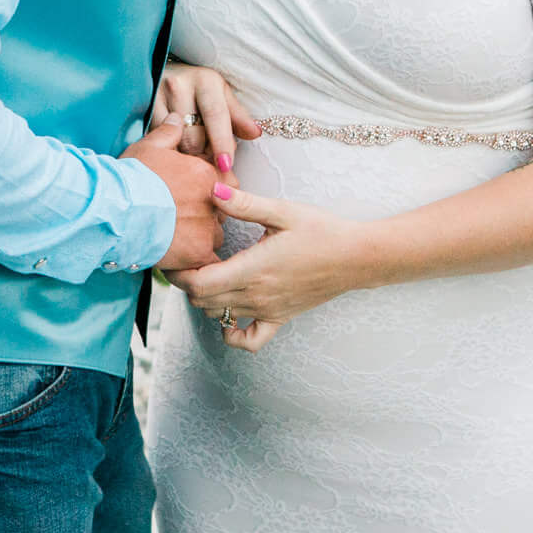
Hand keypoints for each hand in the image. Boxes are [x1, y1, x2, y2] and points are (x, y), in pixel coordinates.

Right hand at [120, 121, 221, 271]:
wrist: (116, 210)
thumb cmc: (130, 178)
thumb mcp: (149, 147)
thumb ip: (168, 132)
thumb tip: (177, 119)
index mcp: (205, 173)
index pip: (224, 182)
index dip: (210, 190)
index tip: (192, 196)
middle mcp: (213, 200)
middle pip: (222, 210)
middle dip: (207, 214)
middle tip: (183, 218)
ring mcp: (208, 227)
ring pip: (215, 236)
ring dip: (202, 238)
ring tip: (177, 238)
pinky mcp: (199, 252)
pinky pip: (208, 261)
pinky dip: (197, 261)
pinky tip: (184, 261)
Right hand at [151, 63, 260, 172]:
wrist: (165, 71)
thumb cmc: (199, 88)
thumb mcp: (221, 96)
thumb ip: (238, 116)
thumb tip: (255, 133)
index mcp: (206, 81)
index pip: (216, 116)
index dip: (222, 143)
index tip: (226, 165)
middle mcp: (181, 85)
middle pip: (195, 136)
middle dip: (205, 155)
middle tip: (209, 160)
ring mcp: (159, 96)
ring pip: (176, 141)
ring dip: (187, 155)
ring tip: (192, 152)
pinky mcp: (144, 108)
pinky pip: (158, 140)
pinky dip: (169, 150)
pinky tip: (174, 147)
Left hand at [175, 185, 369, 349]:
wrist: (356, 257)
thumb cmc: (321, 230)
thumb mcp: (283, 211)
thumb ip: (245, 204)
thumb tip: (214, 191)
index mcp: (253, 269)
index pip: (198, 283)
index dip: (179, 273)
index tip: (176, 255)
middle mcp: (256, 295)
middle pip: (202, 301)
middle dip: (186, 282)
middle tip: (187, 259)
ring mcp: (268, 311)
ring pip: (218, 315)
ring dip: (205, 299)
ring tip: (207, 274)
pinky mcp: (280, 318)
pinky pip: (250, 341)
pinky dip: (232, 333)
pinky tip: (229, 315)